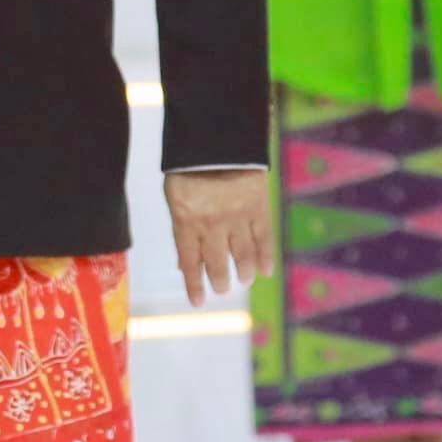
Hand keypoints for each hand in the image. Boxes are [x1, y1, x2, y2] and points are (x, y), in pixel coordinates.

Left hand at [163, 168, 273, 306]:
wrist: (216, 139)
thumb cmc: (189, 169)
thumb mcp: (176, 198)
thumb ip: (181, 230)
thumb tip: (184, 264)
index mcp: (186, 221)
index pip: (190, 262)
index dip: (194, 284)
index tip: (198, 302)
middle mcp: (212, 224)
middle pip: (218, 263)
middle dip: (220, 281)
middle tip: (223, 289)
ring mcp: (237, 217)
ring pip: (243, 255)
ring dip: (244, 272)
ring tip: (244, 280)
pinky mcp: (257, 207)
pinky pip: (263, 238)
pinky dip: (265, 257)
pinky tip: (265, 271)